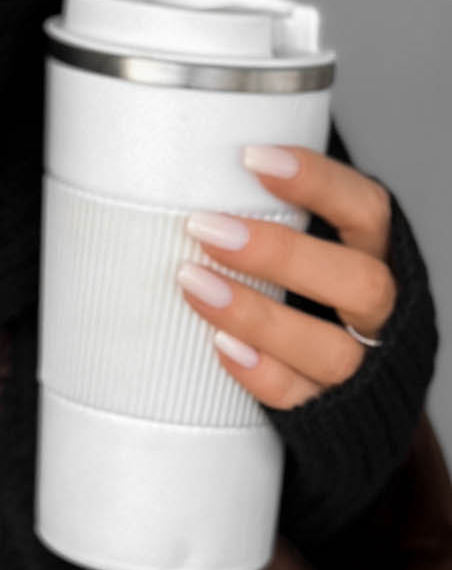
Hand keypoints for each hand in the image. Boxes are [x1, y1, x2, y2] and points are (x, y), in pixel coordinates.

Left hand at [175, 145, 397, 409]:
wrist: (347, 389)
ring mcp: (364, 367)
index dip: (319, 182)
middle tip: (207, 229)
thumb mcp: (308, 243)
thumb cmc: (309, 292)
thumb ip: (272, 213)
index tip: (254, 158)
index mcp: (379, 255)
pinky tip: (220, 346)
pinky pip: (303, 398)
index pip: (367, 209)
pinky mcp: (333, 411)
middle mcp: (381, 311)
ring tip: (194, 284)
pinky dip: (261, 372)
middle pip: (359, 283)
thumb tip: (187, 167)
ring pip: (331, 349)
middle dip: (280, 256)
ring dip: (257, 315)